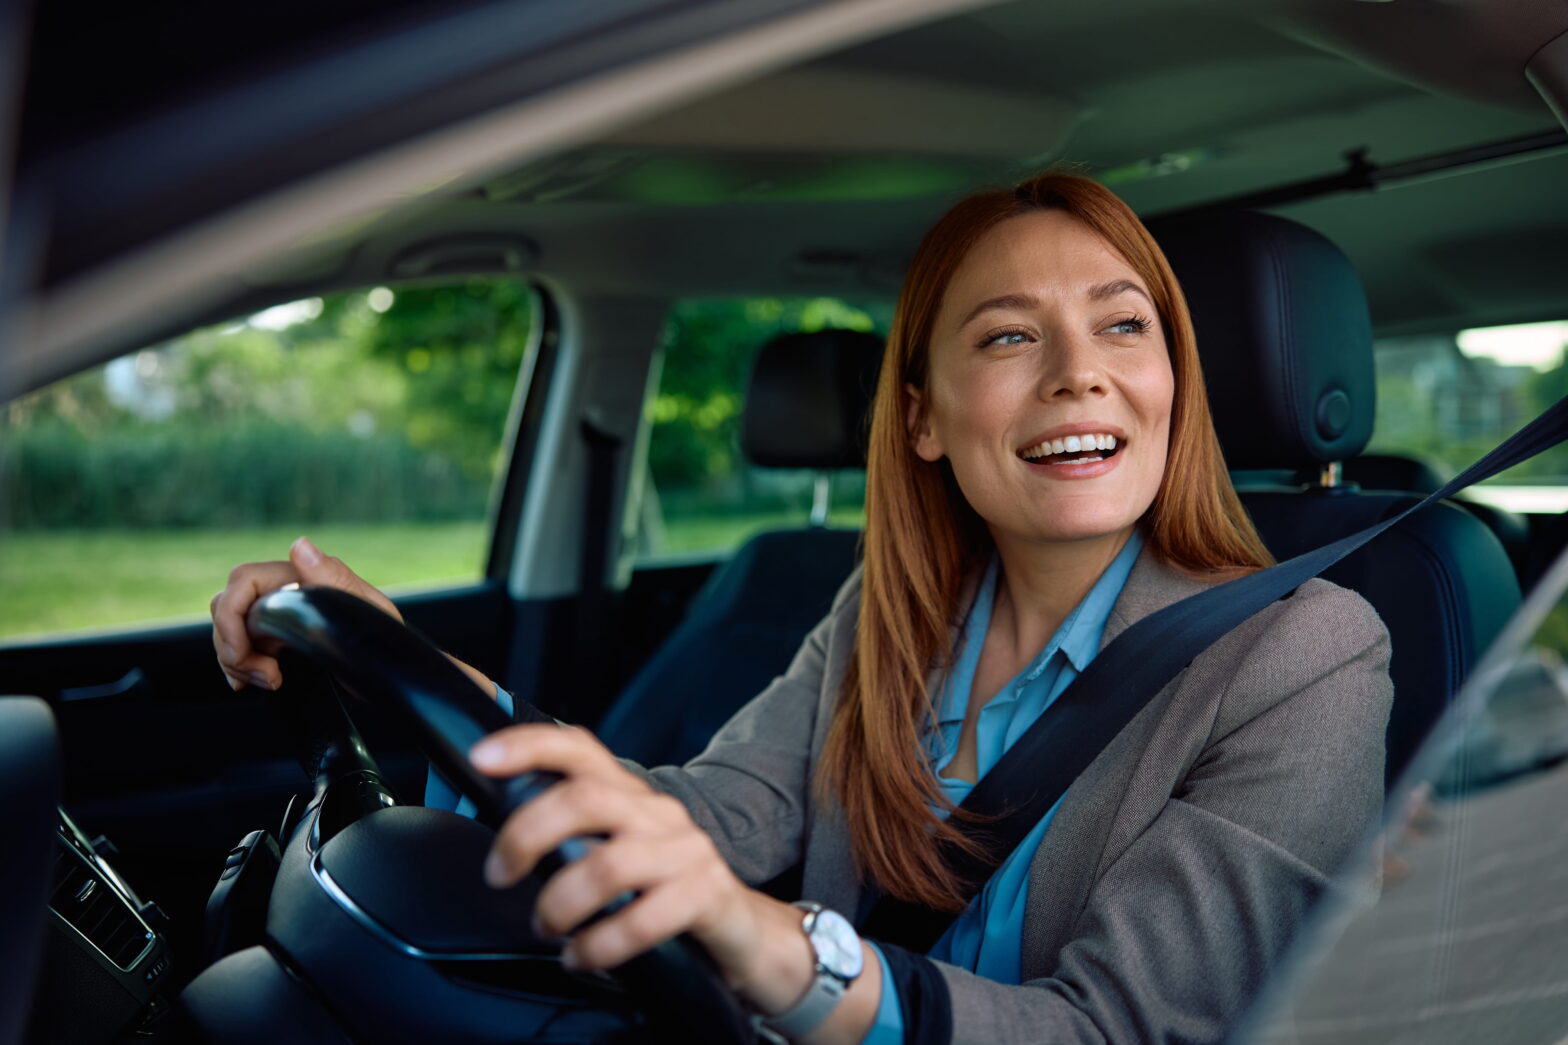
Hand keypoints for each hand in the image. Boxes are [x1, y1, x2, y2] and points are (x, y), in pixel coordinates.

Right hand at [211, 536, 399, 691]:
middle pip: (228, 606)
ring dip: (238, 660)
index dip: (230, 616)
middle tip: (265, 676)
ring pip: (230, 628)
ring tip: (269, 680)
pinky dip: (239, 664)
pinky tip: (251, 680)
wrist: (394, 667)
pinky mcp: (278, 638)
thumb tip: (299, 547)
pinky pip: (241, 645)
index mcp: (303, 576)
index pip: (243, 580)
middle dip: (232, 645)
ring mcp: (280, 614)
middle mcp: (286, 591)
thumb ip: (335, 579)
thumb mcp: (370, 610)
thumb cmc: (387, 638)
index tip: (243, 652)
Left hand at [470, 725, 808, 1002]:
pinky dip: (601, 944)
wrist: (744, 932)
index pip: (581, 750)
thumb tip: (501, 843)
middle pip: (587, 798)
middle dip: (528, 834)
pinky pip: (644, 919)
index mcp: (631, 796)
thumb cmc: (664, 893)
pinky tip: (582, 956)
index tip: (483, 757)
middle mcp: (659, 814)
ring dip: (560, 903)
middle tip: (499, 874)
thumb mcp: (617, 854)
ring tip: (547, 929)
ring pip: (609, 863)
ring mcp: (686, 852)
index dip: (531, 746)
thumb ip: (570, 840)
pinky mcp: (707, 895)